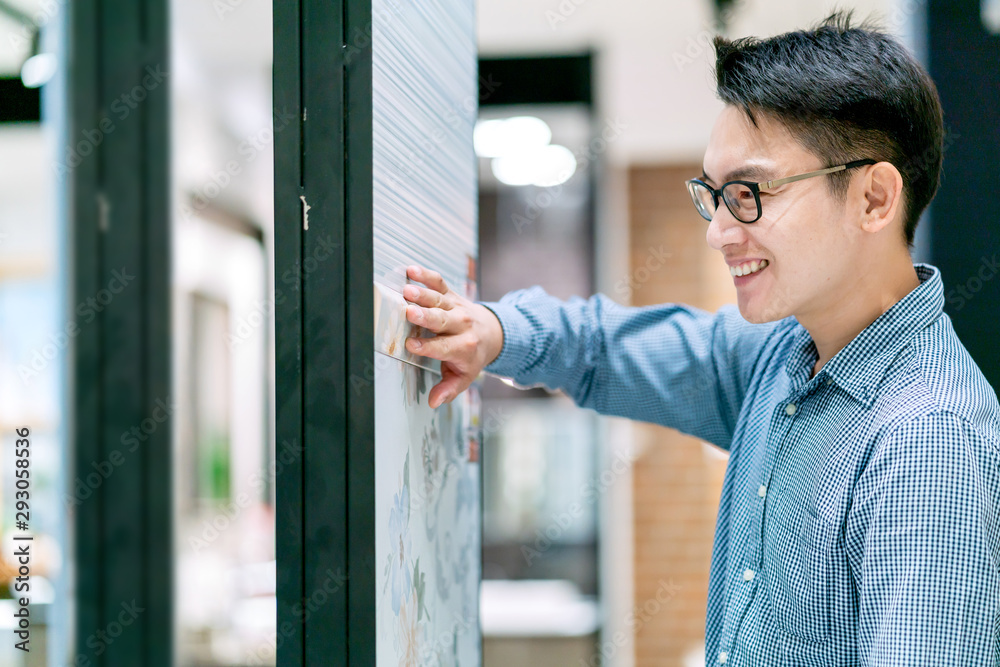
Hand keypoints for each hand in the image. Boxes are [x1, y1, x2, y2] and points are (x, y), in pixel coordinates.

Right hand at [402, 265, 503, 408]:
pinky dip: (426, 275)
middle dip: (426, 317)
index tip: (411, 345)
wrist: (492, 333)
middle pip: (441, 320)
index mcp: (462, 348)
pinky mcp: (451, 294)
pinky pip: (439, 283)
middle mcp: (460, 325)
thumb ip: (448, 389)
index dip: (427, 347)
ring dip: (423, 294)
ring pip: (438, 300)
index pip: (442, 348)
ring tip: (407, 290)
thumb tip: (434, 402)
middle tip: (410, 312)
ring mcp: (456, 307)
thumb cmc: (471, 356)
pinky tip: (411, 270)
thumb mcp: (464, 377)